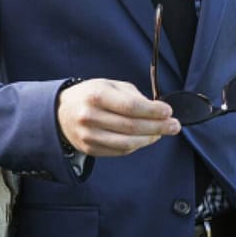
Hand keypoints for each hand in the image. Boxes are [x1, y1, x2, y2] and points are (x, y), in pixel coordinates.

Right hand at [56, 78, 180, 156]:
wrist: (61, 112)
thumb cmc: (92, 95)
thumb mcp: (110, 85)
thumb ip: (133, 96)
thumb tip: (157, 111)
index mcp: (96, 95)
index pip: (130, 106)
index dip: (153, 111)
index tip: (169, 111)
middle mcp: (90, 116)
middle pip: (131, 126)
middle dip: (158, 127)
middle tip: (174, 126)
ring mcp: (89, 135)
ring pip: (127, 143)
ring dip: (150, 139)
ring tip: (162, 133)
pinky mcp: (90, 149)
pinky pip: (120, 151)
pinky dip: (137, 145)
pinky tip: (146, 138)